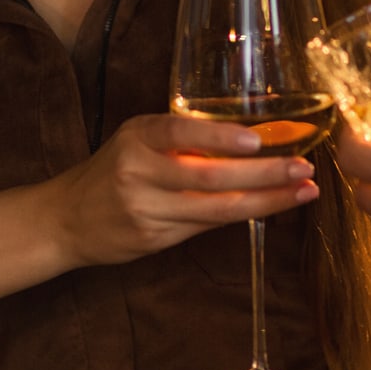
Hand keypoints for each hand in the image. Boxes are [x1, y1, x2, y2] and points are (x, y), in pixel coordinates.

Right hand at [51, 113, 319, 266]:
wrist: (67, 218)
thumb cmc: (113, 170)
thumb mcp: (137, 141)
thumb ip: (181, 140)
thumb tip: (249, 137)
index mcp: (137, 137)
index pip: (178, 131)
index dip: (218, 138)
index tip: (257, 141)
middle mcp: (138, 171)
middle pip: (208, 175)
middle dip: (262, 173)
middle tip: (302, 167)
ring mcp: (146, 208)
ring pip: (215, 208)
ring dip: (265, 199)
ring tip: (303, 189)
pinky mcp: (153, 238)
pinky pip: (205, 226)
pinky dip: (242, 214)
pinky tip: (271, 206)